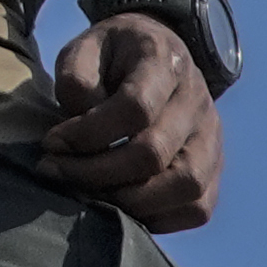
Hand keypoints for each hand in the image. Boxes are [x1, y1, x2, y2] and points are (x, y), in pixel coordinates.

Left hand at [39, 17, 223, 231]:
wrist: (155, 53)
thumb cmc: (110, 57)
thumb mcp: (84, 48)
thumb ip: (76, 81)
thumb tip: (81, 134)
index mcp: (162, 58)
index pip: (135, 107)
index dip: (88, 133)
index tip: (52, 143)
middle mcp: (197, 98)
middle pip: (154, 153)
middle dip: (97, 172)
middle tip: (57, 172)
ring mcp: (212, 135)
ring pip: (186, 186)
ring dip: (130, 202)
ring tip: (88, 196)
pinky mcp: (215, 167)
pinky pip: (199, 208)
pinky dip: (158, 218)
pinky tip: (119, 208)